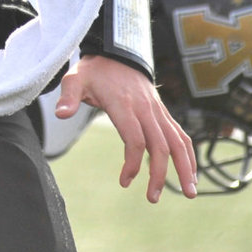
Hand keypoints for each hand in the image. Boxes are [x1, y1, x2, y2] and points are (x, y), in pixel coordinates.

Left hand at [56, 54, 198, 201]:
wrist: (118, 53)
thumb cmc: (95, 70)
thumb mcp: (75, 78)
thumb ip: (68, 96)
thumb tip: (61, 114)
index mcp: (124, 104)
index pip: (135, 139)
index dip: (132, 163)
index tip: (124, 181)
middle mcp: (146, 109)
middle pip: (160, 145)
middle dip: (160, 174)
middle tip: (153, 198)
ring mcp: (158, 111)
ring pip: (178, 141)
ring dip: (186, 167)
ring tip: (190, 193)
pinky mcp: (163, 113)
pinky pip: (181, 135)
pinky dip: (188, 155)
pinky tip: (191, 174)